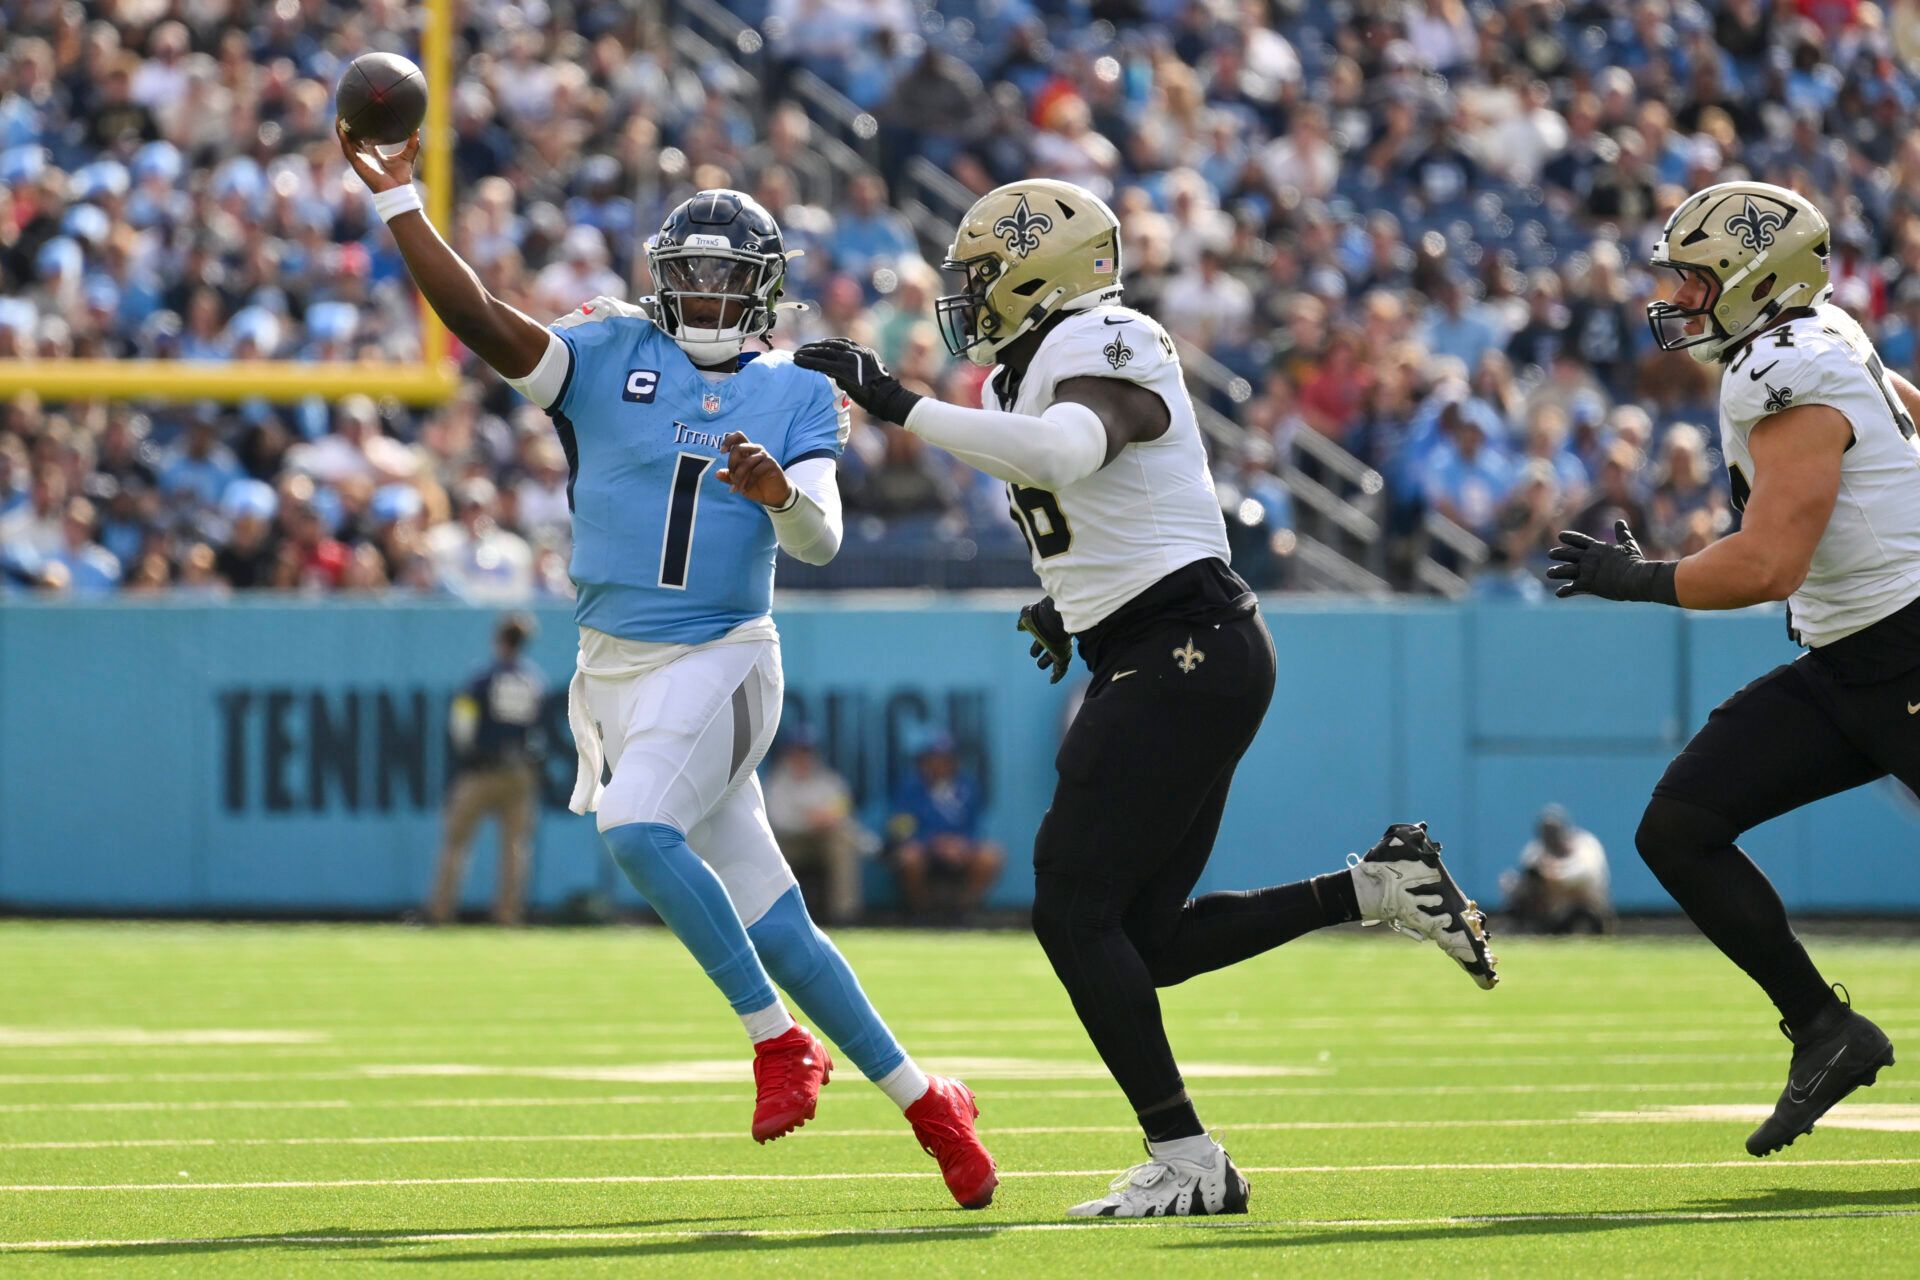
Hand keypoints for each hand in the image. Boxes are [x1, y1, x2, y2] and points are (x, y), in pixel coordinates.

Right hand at [337, 119, 419, 192]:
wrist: (398, 190)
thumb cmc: (402, 177)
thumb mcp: (408, 155)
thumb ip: (412, 143)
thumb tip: (417, 129)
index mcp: (373, 153)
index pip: (363, 137)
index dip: (360, 127)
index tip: (359, 114)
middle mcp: (364, 155)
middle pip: (352, 137)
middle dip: (347, 125)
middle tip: (345, 111)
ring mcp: (360, 159)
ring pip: (346, 142)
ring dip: (341, 130)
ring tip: (339, 116)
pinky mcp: (357, 164)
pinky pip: (348, 149)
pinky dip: (344, 140)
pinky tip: (342, 129)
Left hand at [716, 431, 792, 507]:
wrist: (773, 495)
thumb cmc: (756, 485)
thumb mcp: (739, 482)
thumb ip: (729, 477)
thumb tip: (717, 474)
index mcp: (748, 450)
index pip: (738, 436)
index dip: (728, 441)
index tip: (722, 452)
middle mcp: (756, 450)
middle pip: (738, 448)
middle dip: (731, 464)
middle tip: (732, 477)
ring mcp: (764, 456)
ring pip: (746, 462)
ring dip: (739, 477)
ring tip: (738, 487)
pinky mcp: (771, 464)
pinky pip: (755, 471)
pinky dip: (748, 482)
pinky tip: (746, 489)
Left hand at [793, 337, 923, 425]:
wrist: (887, 398)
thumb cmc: (878, 393)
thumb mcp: (866, 376)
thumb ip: (851, 371)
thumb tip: (834, 374)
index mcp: (864, 352)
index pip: (841, 343)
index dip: (825, 344)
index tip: (814, 346)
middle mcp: (857, 352)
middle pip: (830, 345)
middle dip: (813, 347)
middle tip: (800, 350)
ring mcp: (851, 359)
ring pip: (824, 352)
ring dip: (808, 353)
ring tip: (796, 355)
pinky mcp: (844, 369)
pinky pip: (822, 364)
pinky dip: (809, 362)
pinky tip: (798, 363)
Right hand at [1017, 596, 1071, 682]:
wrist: (1055, 618)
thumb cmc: (1041, 616)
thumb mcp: (1027, 616)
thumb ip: (1023, 621)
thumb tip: (1019, 627)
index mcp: (1045, 629)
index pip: (1040, 638)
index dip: (1036, 645)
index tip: (1032, 651)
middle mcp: (1054, 638)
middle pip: (1047, 647)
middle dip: (1040, 650)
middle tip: (1035, 656)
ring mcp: (1060, 648)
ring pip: (1055, 659)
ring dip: (1046, 663)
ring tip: (1040, 665)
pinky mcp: (1063, 656)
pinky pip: (1061, 668)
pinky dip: (1057, 675)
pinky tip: (1052, 681)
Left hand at [1546, 519, 1677, 603]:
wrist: (1634, 577)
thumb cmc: (1633, 562)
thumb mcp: (1628, 544)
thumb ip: (1622, 533)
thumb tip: (1620, 521)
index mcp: (1597, 548)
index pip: (1579, 540)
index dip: (1569, 537)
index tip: (1560, 536)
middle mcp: (1588, 558)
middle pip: (1568, 554)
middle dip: (1558, 553)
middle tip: (1550, 553)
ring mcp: (1586, 571)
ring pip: (1565, 570)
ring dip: (1556, 572)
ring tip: (1549, 573)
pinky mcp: (1586, 584)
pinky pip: (1571, 588)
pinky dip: (1565, 591)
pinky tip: (1558, 594)